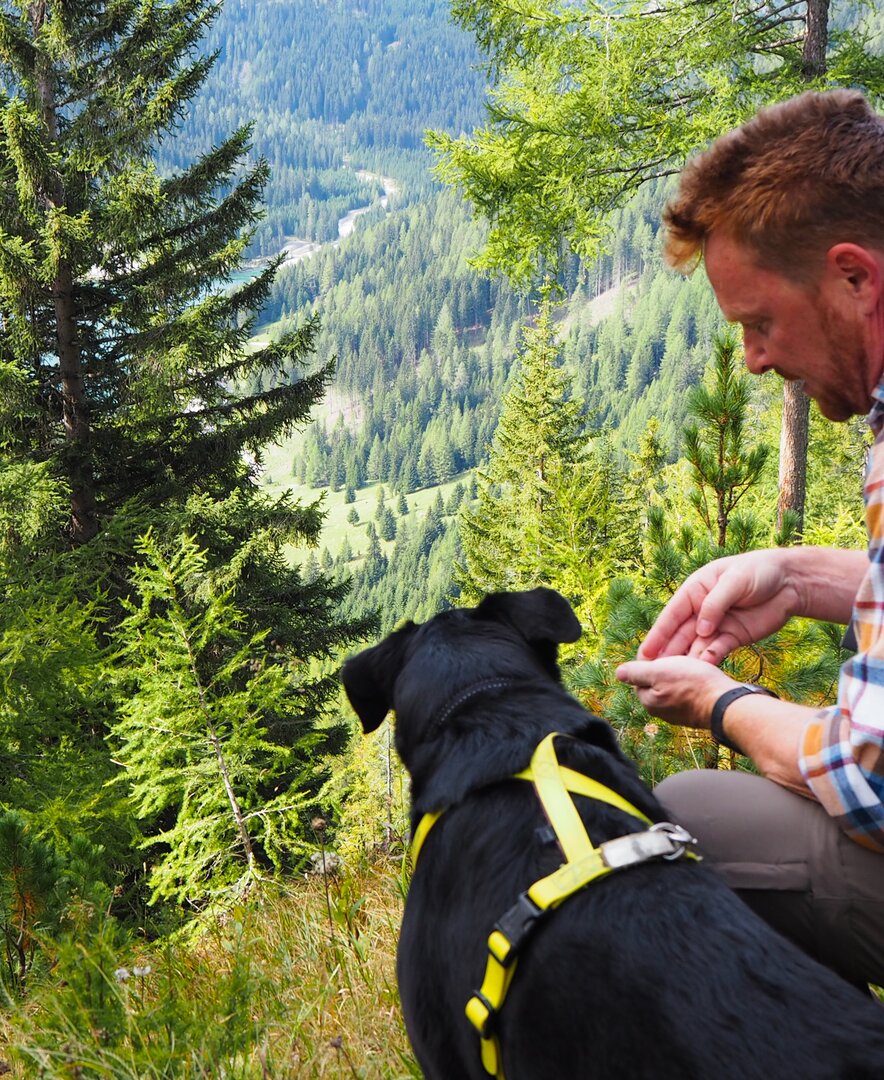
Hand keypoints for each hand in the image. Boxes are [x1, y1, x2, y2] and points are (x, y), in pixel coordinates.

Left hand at [615, 656, 736, 728]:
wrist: (725, 703)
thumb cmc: (692, 684)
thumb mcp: (659, 672)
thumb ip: (636, 673)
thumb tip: (618, 673)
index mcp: (648, 701)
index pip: (640, 675)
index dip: (650, 658)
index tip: (663, 648)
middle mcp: (661, 711)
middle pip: (657, 681)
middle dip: (666, 666)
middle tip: (680, 654)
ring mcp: (680, 713)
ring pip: (674, 686)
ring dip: (681, 673)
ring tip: (692, 662)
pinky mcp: (696, 712)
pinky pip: (689, 692)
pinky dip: (693, 682)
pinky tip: (702, 675)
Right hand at [638, 550, 800, 664]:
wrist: (791, 582)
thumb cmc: (759, 570)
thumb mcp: (734, 580)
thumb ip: (715, 604)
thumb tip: (700, 630)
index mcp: (695, 591)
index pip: (672, 615)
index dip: (658, 634)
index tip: (645, 653)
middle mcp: (701, 610)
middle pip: (680, 634)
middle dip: (666, 653)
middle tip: (651, 673)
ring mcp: (717, 625)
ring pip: (696, 646)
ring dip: (686, 661)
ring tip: (673, 679)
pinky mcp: (733, 637)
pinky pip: (717, 651)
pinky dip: (709, 661)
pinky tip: (701, 672)